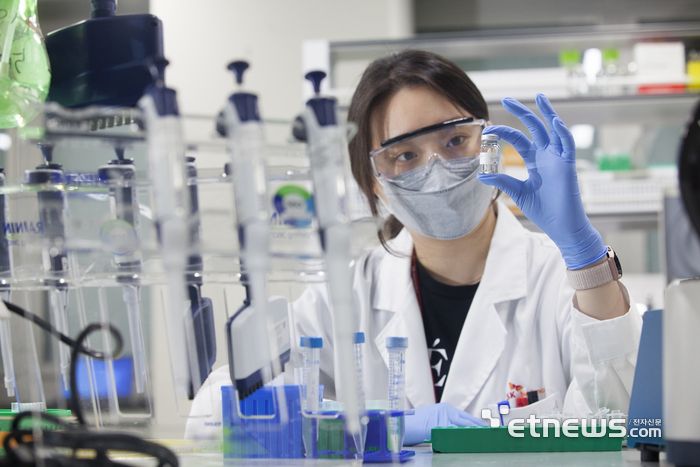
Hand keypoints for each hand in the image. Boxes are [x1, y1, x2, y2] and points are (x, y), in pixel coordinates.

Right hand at [404, 402, 484, 445]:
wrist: (403, 424)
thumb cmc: (415, 423)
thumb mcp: (432, 418)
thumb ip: (445, 421)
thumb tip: (458, 429)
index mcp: (446, 408)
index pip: (465, 417)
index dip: (476, 423)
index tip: (486, 427)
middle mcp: (446, 411)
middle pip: (467, 420)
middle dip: (479, 427)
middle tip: (491, 432)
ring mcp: (443, 418)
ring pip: (463, 427)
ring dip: (474, 432)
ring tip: (484, 437)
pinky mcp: (440, 426)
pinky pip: (454, 433)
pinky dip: (463, 436)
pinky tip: (470, 440)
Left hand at [478, 94, 606, 269]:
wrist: (561, 226)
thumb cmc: (543, 210)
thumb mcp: (517, 192)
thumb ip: (502, 181)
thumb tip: (481, 176)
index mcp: (534, 161)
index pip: (518, 139)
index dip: (504, 132)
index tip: (488, 130)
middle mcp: (546, 156)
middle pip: (534, 127)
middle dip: (521, 112)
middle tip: (507, 99)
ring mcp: (558, 159)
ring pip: (553, 130)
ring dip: (547, 113)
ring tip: (539, 97)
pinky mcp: (568, 166)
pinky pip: (567, 145)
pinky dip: (562, 132)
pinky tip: (554, 121)